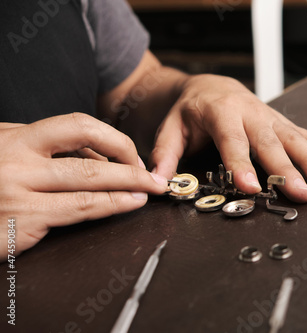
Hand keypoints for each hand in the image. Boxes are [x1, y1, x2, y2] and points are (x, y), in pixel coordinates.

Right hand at [0, 113, 168, 260]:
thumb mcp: (9, 147)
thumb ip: (49, 149)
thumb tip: (102, 158)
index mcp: (16, 137)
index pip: (78, 125)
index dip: (113, 139)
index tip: (132, 153)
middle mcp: (16, 162)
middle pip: (89, 161)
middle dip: (131, 168)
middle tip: (155, 175)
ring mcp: (16, 193)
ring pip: (87, 189)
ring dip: (127, 190)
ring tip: (149, 191)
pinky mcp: (17, 225)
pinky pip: (74, 215)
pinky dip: (107, 209)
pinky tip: (124, 206)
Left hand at [149, 74, 306, 202]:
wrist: (212, 85)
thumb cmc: (191, 110)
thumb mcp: (171, 128)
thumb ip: (165, 154)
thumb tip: (157, 182)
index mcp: (221, 112)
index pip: (232, 140)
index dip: (241, 164)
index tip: (251, 187)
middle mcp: (250, 113)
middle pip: (271, 143)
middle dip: (288, 170)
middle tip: (302, 192)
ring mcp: (270, 117)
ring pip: (294, 138)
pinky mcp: (281, 122)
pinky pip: (306, 134)